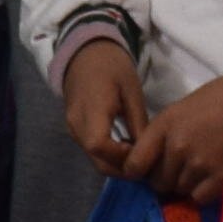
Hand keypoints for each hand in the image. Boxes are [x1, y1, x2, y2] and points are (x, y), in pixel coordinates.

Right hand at [63, 36, 147, 177]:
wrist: (84, 52)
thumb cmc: (111, 67)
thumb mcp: (131, 91)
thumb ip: (138, 123)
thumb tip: (149, 154)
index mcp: (91, 110)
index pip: (100, 146)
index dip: (122, 157)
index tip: (143, 155)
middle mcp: (77, 124)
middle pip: (97, 160)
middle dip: (122, 169)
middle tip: (146, 164)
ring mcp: (73, 127)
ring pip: (94, 158)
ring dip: (116, 164)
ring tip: (138, 156)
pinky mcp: (75, 128)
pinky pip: (91, 150)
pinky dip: (108, 156)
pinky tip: (125, 147)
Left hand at [129, 68, 222, 203]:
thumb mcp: (186, 107)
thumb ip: (167, 132)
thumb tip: (154, 155)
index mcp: (165, 124)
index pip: (135, 163)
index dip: (136, 172)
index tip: (142, 173)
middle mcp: (178, 146)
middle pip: (158, 181)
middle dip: (165, 178)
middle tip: (180, 169)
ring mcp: (200, 164)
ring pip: (180, 189)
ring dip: (187, 184)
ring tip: (203, 168)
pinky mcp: (221, 179)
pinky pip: (200, 197)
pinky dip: (204, 191)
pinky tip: (214, 176)